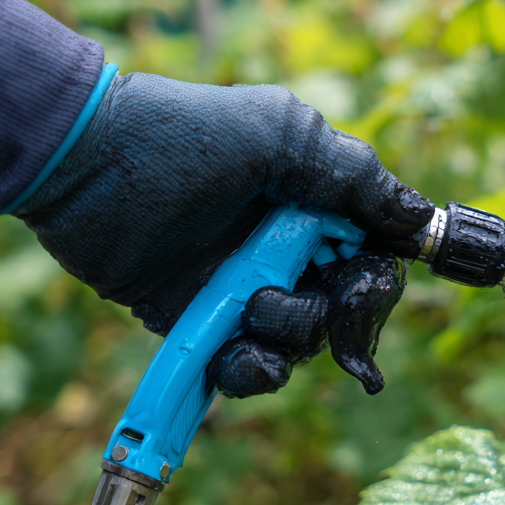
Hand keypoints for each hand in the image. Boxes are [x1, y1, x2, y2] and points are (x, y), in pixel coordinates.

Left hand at [16, 72, 432, 394]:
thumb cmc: (184, 135)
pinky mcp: (200, 322)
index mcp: (309, 201)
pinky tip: (241, 351)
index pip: (370, 252)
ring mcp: (241, 287)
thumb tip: (420, 219)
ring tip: (253, 305)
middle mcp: (282, 248)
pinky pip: (248, 366)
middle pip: (344, 304)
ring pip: (301, 339)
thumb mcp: (283, 136)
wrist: (84, 164)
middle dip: (341, 311)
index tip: (368, 283)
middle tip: (324, 301)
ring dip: (290, 331)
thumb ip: (355, 178)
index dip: (378, 274)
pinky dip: (254, 370)